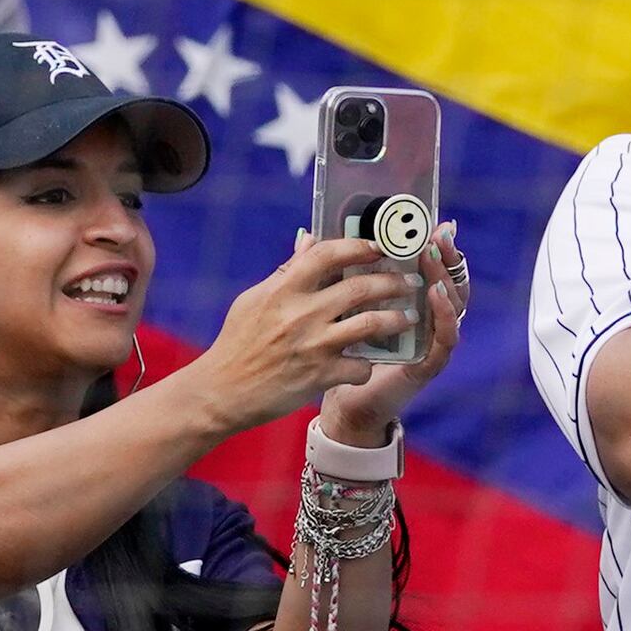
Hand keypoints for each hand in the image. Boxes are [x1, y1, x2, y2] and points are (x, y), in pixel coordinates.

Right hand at [194, 231, 424, 435]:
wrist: (222, 392)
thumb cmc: (236, 343)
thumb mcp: (254, 299)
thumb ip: (287, 270)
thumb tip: (308, 238)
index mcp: (284, 290)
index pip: (328, 254)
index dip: (359, 246)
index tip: (379, 246)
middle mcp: (302, 314)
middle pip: (361, 287)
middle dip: (392, 282)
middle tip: (408, 282)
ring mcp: (313, 345)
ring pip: (371, 324)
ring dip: (397, 319)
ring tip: (408, 317)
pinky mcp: (320, 376)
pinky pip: (360, 367)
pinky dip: (368, 365)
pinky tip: (368, 363)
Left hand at [312, 226, 470, 444]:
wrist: (342, 405)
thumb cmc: (339, 355)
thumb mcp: (331, 309)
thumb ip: (326, 273)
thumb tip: (307, 235)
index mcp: (408, 302)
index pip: (431, 267)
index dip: (435, 245)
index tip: (431, 222)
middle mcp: (426, 318)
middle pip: (448, 280)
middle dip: (445, 255)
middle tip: (438, 234)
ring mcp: (430, 341)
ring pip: (452, 305)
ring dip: (445, 278)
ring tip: (434, 258)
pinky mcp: (427, 366)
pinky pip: (445, 339)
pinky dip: (444, 316)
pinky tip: (436, 296)